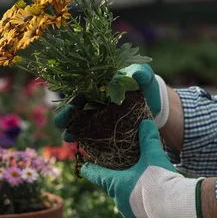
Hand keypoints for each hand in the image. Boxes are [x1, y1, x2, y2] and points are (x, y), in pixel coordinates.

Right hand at [53, 64, 169, 141]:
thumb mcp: (145, 77)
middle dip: (67, 115)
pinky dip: (83, 138)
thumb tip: (135, 74)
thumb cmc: (147, 87)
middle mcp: (97, 100)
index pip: (83, 90)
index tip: (68, 104)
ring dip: (71, 128)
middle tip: (60, 122)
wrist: (157, 106)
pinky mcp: (106, 129)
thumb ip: (141, 73)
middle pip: (77, 107)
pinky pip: (91, 134)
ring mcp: (100, 115)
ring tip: (67, 136)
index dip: (74, 97)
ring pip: (80, 122)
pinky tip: (77, 144)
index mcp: (102, 85)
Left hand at [81, 119, 207, 217]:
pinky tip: (151, 199)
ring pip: (126, 200)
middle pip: (113, 188)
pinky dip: (141, 204)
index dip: (91, 169)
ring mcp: (129, 214)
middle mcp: (118, 201)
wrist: (175, 206)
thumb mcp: (153, 155)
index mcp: (116, 184)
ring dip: (131, 193)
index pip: (96, 175)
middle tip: (124, 172)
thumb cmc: (160, 179)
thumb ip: (148, 138)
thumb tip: (145, 122)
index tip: (86, 166)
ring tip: (142, 186)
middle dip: (118, 180)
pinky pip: (137, 211)